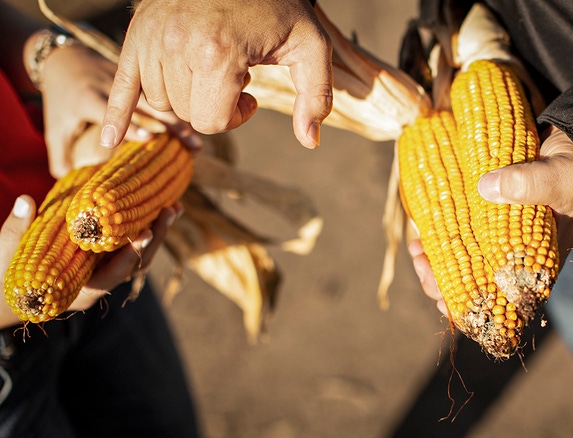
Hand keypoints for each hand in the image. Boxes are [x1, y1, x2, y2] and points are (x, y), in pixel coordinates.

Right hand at [0, 196, 180, 328]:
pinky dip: (148, 230)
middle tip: (170, 211)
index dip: (130, 256)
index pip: (112, 276)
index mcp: (79, 291)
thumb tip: (26, 201)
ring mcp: (105, 274)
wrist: (10, 294)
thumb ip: (16, 230)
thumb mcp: (5, 254)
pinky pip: (134, 248)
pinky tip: (162, 207)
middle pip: (136, 265)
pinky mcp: (108, 262)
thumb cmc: (5, 276)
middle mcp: (99, 286)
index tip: (145, 233)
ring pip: (140, 257)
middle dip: (155, 239)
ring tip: (174, 207)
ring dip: (158, 232)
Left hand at [37, 43, 199, 177]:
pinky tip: (198, 126)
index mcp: (89, 98)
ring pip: (161, 98)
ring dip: (182, 120)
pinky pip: (164, 93)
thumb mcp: (54, 126)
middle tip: (192, 145)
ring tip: (198, 143)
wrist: (67, 59)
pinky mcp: (142, 78)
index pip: (112, 111)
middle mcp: (113, 87)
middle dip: (171, 124)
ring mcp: (131, 80)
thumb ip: (59, 156)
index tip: (151, 137)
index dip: (132, 124)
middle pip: (147, 105)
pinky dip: (181, 110)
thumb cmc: (61, 100)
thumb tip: (73, 189)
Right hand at [101, 0, 332, 148]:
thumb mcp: (310, 46)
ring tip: (207, 69)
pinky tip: (109, 139)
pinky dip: (117, 112)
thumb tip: (309, 141)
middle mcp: (176, 46)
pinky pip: (121, 84)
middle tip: (232, 78)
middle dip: (213, 105)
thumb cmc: (277, 7)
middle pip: (186, 113)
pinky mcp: (136, 35)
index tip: (250, 94)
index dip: (235, 117)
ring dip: (185, 96)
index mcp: (217, 54)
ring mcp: (152, 40)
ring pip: (161, 102)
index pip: (211, 121)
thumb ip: (315, 95)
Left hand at [407, 126, 572, 314]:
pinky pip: (458, 236)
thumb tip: (486, 188)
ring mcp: (497, 241)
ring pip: (460, 264)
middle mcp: (512, 260)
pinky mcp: (485, 220)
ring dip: (435, 260)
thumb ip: (529, 184)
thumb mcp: (560, 179)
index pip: (499, 303)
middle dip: (440, 282)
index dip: (469, 307)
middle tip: (421, 262)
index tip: (442, 297)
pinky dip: (438, 236)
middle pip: (472, 288)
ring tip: (417, 248)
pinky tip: (422, 230)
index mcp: (533, 268)